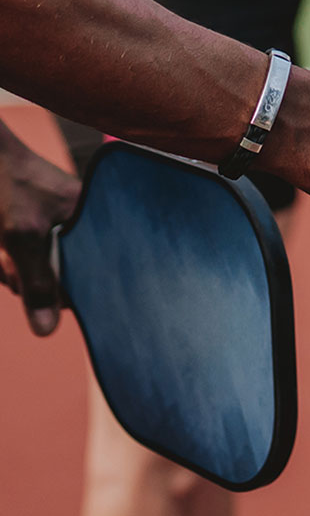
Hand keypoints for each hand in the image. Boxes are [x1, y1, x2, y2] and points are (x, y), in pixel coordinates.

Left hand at [0, 122, 79, 335]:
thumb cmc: (7, 183)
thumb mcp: (21, 236)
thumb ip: (37, 284)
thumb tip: (47, 332)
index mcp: (93, 215)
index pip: (95, 271)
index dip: (67, 292)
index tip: (40, 297)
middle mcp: (82, 219)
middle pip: (67, 273)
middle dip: (37, 283)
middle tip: (14, 273)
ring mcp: (59, 222)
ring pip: (45, 267)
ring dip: (21, 274)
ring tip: (6, 262)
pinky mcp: (39, 224)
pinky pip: (33, 257)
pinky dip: (16, 263)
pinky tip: (4, 259)